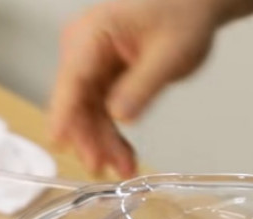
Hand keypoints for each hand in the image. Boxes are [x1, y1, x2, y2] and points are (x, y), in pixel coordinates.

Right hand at [49, 0, 252, 177]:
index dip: (64, 112)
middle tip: (103, 166)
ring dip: (103, 143)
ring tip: (123, 169)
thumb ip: (143, 85)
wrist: (195, 7)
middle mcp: (83, 49)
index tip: (58, 140)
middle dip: (89, 136)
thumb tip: (119, 116)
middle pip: (76, 101)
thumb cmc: (183, 14)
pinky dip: (113, 136)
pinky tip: (124, 158)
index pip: (72, 77)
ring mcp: (91, 66)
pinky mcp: (103, 80)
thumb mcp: (170, 53)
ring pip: (88, 114)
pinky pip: (102, 113)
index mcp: (92, 33)